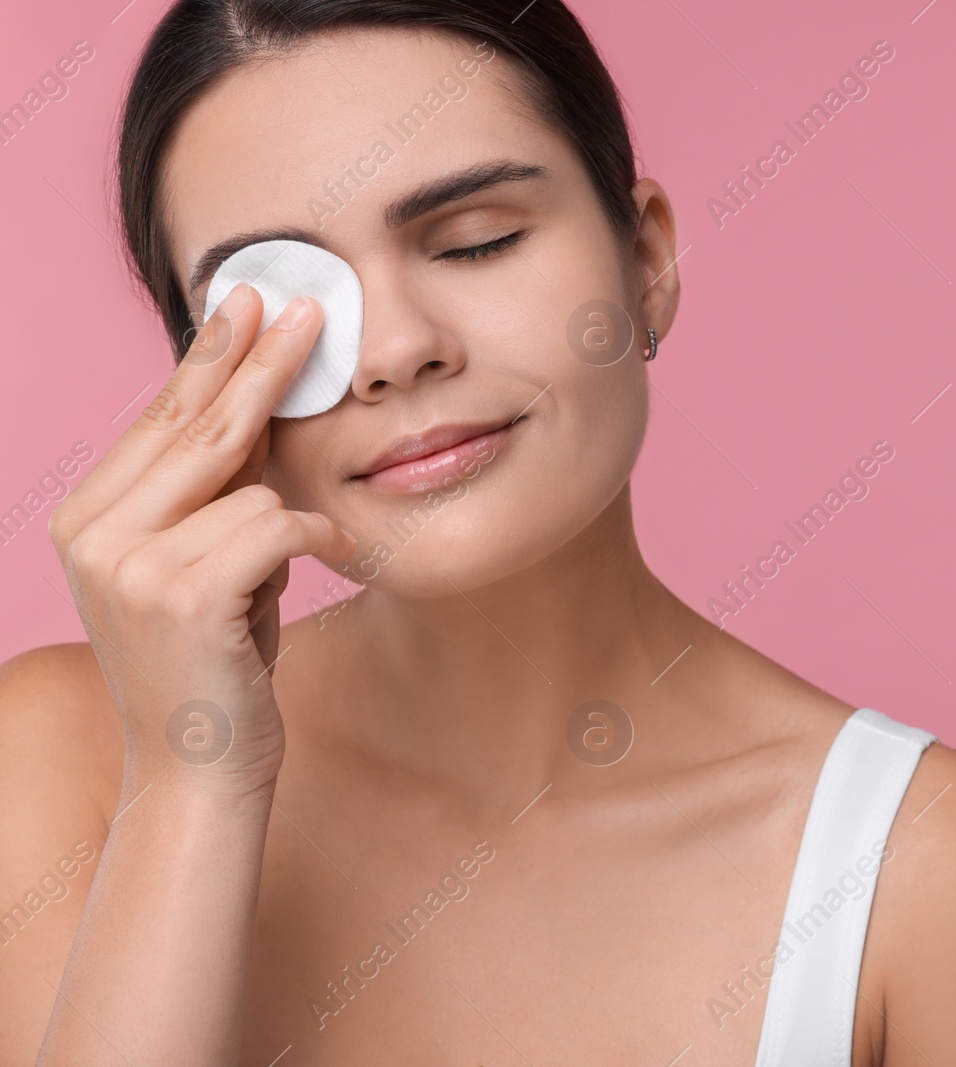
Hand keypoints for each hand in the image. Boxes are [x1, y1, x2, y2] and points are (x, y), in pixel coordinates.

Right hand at [47, 284, 356, 795]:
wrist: (199, 768)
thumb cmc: (216, 661)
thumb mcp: (206, 561)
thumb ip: (215, 494)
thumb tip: (262, 405)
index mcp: (86, 519)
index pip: (159, 420)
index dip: (208, 356)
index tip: (245, 300)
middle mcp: (93, 533)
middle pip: (195, 424)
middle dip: (257, 360)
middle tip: (305, 307)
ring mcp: (131, 563)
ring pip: (245, 481)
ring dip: (290, 513)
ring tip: (291, 563)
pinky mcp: (184, 594)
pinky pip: (277, 525)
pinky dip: (316, 536)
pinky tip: (330, 554)